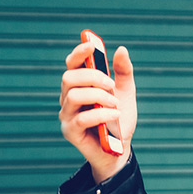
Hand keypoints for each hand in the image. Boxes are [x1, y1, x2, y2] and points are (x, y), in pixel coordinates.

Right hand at [59, 41, 137, 182]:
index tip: (91, 45)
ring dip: (99, 96)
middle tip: (111, 85)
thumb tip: (121, 49)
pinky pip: (82, 118)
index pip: (72, 64)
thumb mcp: (125, 92)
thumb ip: (123, 72)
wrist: (120, 149)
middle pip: (69, 77)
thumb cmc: (119, 120)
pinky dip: (102, 114)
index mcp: (79, 85)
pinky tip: (115, 115)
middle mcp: (68, 98)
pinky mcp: (70, 131)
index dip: (79, 53)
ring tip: (116, 104)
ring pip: (73, 95)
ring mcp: (67, 115)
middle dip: (93, 76)